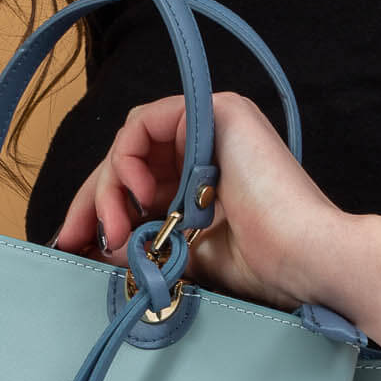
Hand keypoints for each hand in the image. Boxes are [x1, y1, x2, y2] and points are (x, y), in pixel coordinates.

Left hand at [49, 92, 360, 311]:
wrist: (308, 261)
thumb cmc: (266, 269)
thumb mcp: (186, 259)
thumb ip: (144, 249)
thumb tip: (96, 251)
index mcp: (206, 178)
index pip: (136, 184)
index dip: (98, 212)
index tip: (73, 245)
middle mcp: (209, 145)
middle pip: (127, 161)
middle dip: (92, 203)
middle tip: (78, 241)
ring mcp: (214, 125)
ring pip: (129, 143)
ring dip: (109, 189)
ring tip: (118, 230)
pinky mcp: (217, 112)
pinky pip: (145, 122)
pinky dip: (127, 158)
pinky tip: (136, 197)